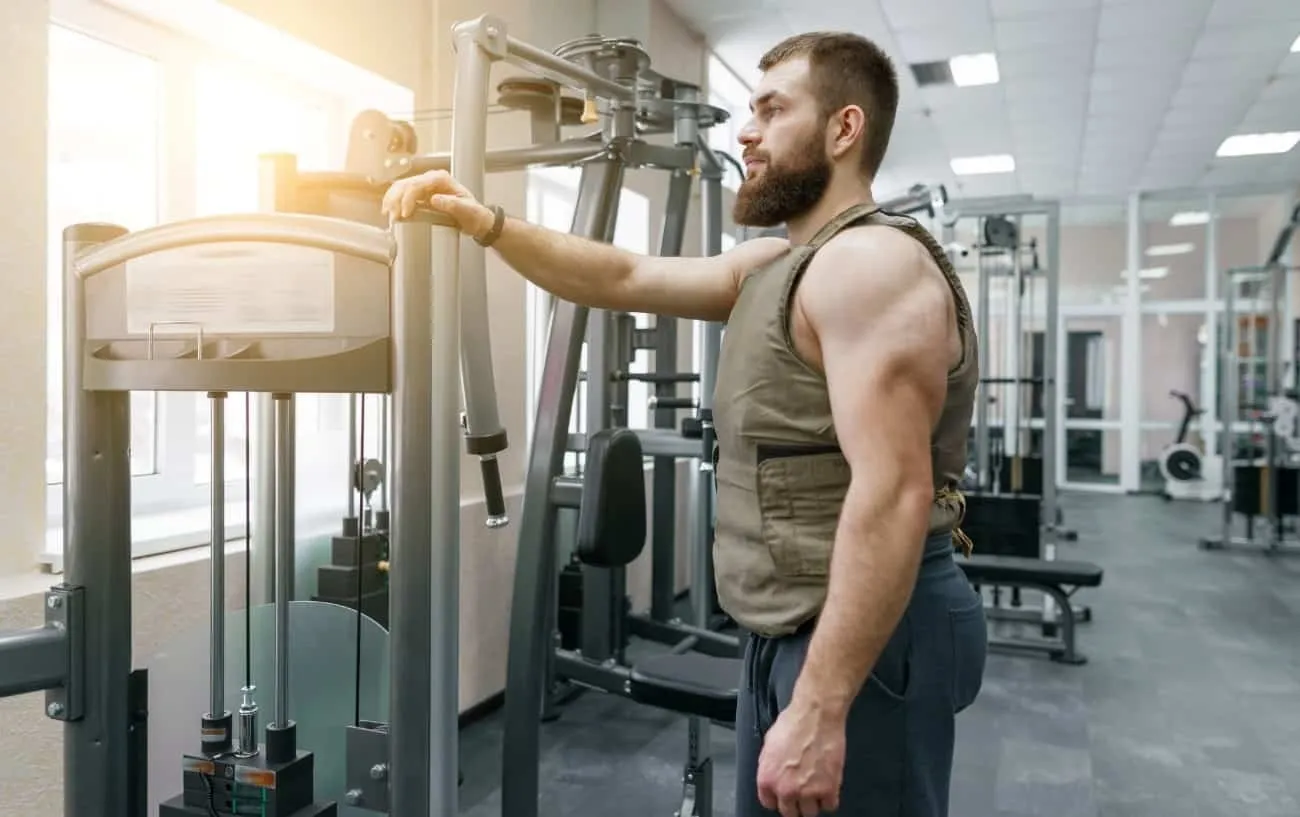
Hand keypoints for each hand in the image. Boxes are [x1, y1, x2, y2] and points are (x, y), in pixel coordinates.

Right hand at [380, 169, 494, 237]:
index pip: (417, 184)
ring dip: (392, 200)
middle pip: (406, 184)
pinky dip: (395, 201)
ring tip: (388, 214)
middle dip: (396, 200)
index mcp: (441, 179)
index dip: (408, 198)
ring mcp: (425, 186)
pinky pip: (404, 194)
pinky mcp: (422, 195)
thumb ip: (452, 204)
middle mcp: (431, 179)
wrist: (476, 219)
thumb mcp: (466, 210)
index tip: (404, 213)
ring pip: (401, 187)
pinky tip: (389, 210)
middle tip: (393, 217)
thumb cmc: (473, 214)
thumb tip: (434, 199)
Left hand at [756, 697, 846, 816]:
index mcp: (767, 779)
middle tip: (802, 791)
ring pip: (810, 812)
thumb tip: (773, 774)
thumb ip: (769, 765)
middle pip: (790, 812)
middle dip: (795, 803)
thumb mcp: (769, 744)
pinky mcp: (829, 789)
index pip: (770, 803)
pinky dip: (830, 797)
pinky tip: (828, 784)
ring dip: (813, 801)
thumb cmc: (794, 723)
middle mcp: (785, 790)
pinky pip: (830, 806)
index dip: (778, 797)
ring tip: (816, 786)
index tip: (785, 795)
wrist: (817, 716)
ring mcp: (807, 792)